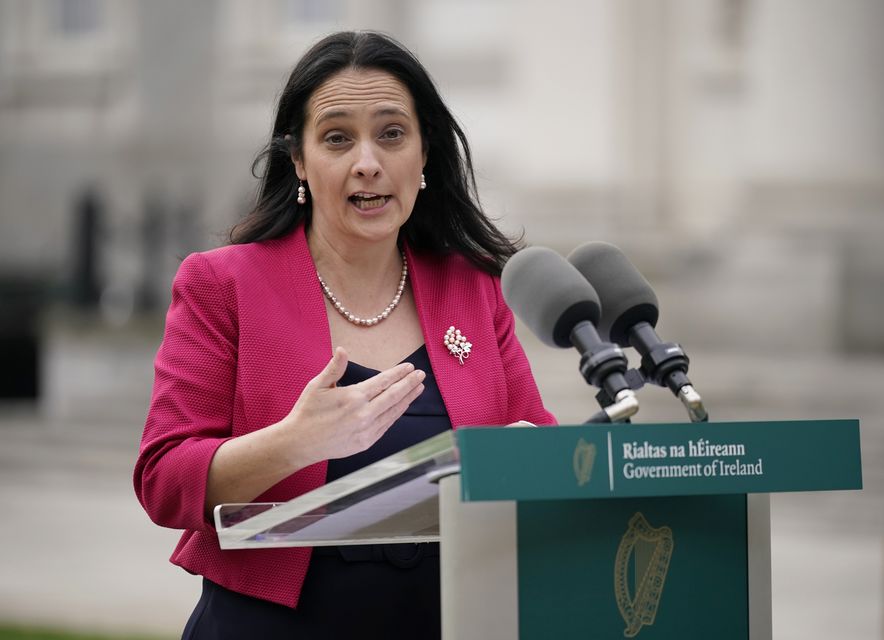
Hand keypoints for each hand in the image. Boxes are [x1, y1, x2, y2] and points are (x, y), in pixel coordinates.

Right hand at [280, 347, 425, 464]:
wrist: (299, 443)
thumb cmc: (307, 412)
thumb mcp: (317, 385)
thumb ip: (334, 367)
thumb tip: (343, 349)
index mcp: (353, 397)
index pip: (383, 382)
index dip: (398, 374)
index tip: (410, 367)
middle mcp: (363, 414)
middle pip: (394, 396)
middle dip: (409, 384)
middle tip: (421, 375)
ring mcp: (366, 430)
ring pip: (393, 411)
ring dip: (407, 399)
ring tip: (418, 389)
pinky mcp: (366, 443)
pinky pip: (386, 426)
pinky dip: (396, 415)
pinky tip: (402, 407)